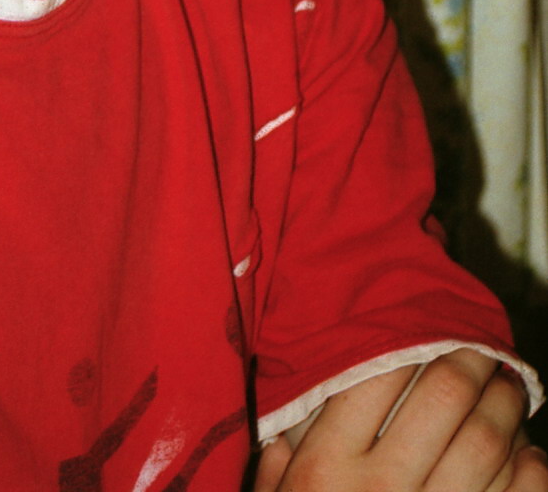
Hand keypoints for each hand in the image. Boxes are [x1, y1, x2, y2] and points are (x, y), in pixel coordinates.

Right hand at [253, 350, 546, 491]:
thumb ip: (282, 457)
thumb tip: (301, 401)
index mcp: (326, 469)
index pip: (376, 376)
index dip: (410, 341)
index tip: (426, 330)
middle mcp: (380, 490)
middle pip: (442, 397)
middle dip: (472, 363)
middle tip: (483, 351)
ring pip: (489, 443)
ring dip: (508, 408)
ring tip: (511, 390)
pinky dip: (532, 470)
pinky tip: (528, 456)